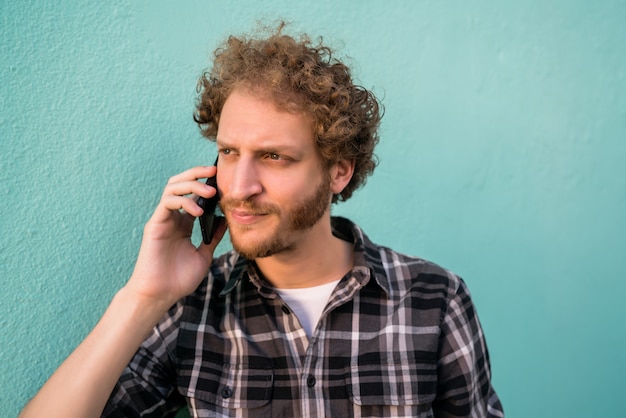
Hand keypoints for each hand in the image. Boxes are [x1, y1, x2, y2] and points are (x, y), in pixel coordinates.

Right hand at [125, 165, 225, 307]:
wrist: (161, 294)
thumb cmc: (179, 279)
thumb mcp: (204, 255)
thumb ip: (212, 237)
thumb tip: (225, 219)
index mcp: (184, 223)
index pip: (193, 194)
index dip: (206, 184)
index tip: (223, 180)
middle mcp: (173, 217)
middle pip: (181, 183)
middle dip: (197, 173)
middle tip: (215, 171)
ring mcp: (163, 219)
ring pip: (173, 187)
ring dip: (192, 184)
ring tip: (210, 191)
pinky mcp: (155, 224)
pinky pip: (167, 202)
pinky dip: (184, 201)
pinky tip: (198, 211)